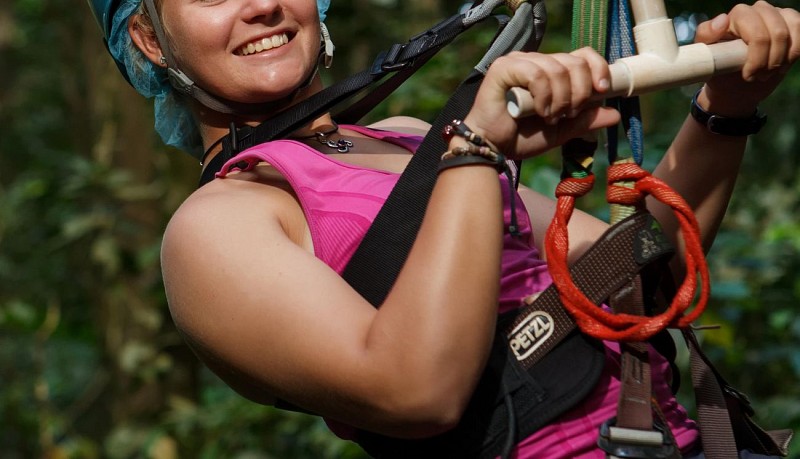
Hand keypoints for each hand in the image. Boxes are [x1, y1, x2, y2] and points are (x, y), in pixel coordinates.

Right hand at [463, 47, 619, 159]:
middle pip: (575, 62)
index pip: (583, 55)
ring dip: (560, 100)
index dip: (598, 69)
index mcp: (551, 70)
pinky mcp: (504, 67)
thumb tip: (615, 114)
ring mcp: (519, 61)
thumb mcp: (561, 131)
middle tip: (566, 115)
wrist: (493, 149)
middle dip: (578, 93)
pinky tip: (536, 111)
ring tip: (548, 117)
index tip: (601, 90)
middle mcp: (536, 61)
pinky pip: (537, 74)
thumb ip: (585, 121)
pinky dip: (543, 96)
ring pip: (558, 69)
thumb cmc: (521, 138)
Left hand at [695, 1, 799, 115]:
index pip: (756, 31)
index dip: (757, 57)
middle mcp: (757, 10)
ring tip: (767, 72)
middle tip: (757, 77)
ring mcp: (777, 15)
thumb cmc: (721, 70)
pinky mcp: (791, 23)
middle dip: (770, 61)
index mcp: (736, 16)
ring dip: (783, 58)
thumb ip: (707, 36)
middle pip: (777, 32)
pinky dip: (795, 52)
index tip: (748, 75)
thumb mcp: (707, 57)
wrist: (736, 84)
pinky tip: (782, 64)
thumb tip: (723, 20)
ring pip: (793, 30)